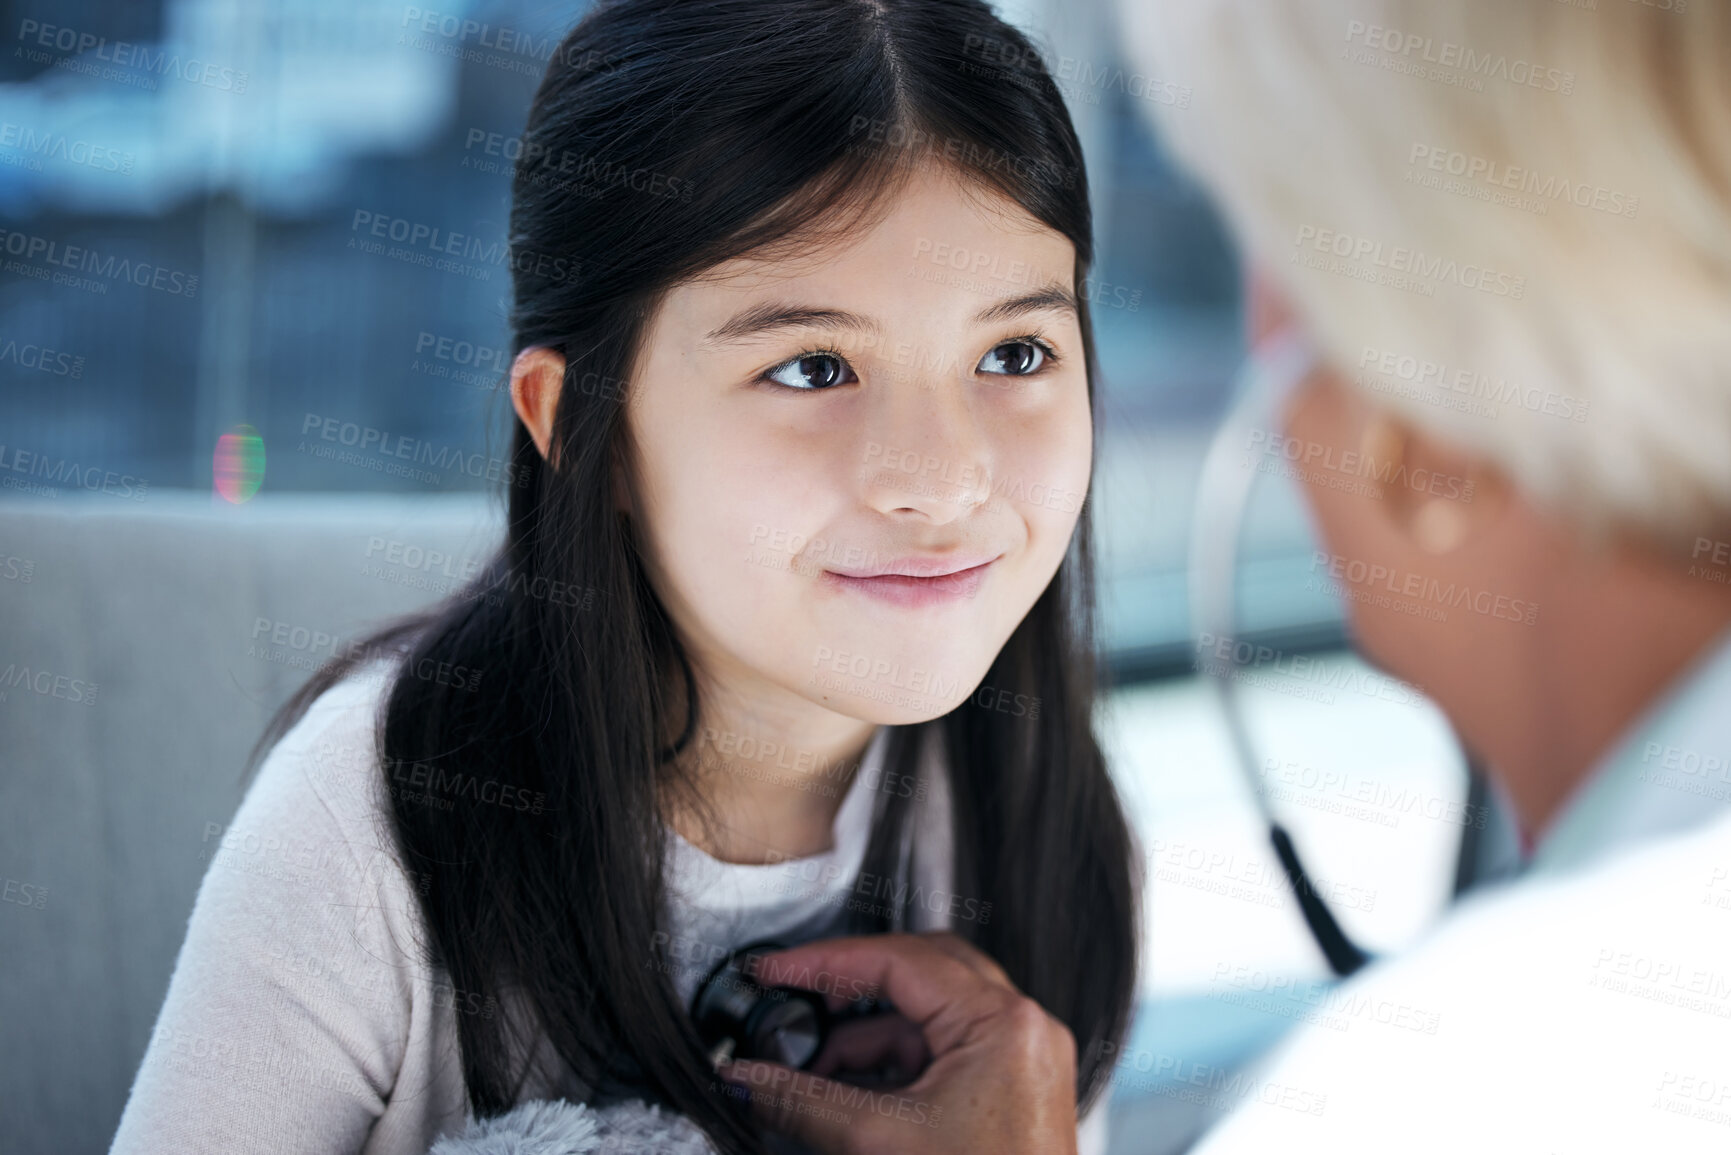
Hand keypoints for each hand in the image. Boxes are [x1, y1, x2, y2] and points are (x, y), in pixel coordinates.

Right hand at [716, 931, 1078, 1154]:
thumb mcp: (881, 1142)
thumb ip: (804, 1101)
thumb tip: (751, 1077)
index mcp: (1002, 1022)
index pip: (898, 959)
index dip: (825, 962)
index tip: (776, 971)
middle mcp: (1020, 1029)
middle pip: (918, 970)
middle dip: (849, 988)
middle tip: (795, 996)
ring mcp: (1019, 1057)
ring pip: (927, 1014)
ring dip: (865, 1035)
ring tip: (811, 1071)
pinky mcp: (1009, 1088)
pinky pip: (941, 1051)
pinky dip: (892, 1064)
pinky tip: (848, 1093)